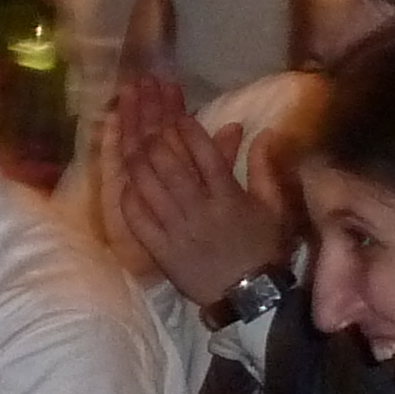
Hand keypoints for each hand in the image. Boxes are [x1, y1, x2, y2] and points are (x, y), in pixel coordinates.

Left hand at [113, 75, 287, 309]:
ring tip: (125, 122)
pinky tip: (122, 171)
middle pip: (168, 159)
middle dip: (152, 122)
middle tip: (140, 98)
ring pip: (147, 183)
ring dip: (133, 149)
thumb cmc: (262, 247)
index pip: (203, 153)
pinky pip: (136, 216)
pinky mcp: (159, 248)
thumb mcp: (272, 207)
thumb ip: (264, 168)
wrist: (247, 296)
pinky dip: (128, 191)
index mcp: (228, 196)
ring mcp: (176, 229)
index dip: (185, 125)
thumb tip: (258, 131)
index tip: (174, 105)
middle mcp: (199, 209)